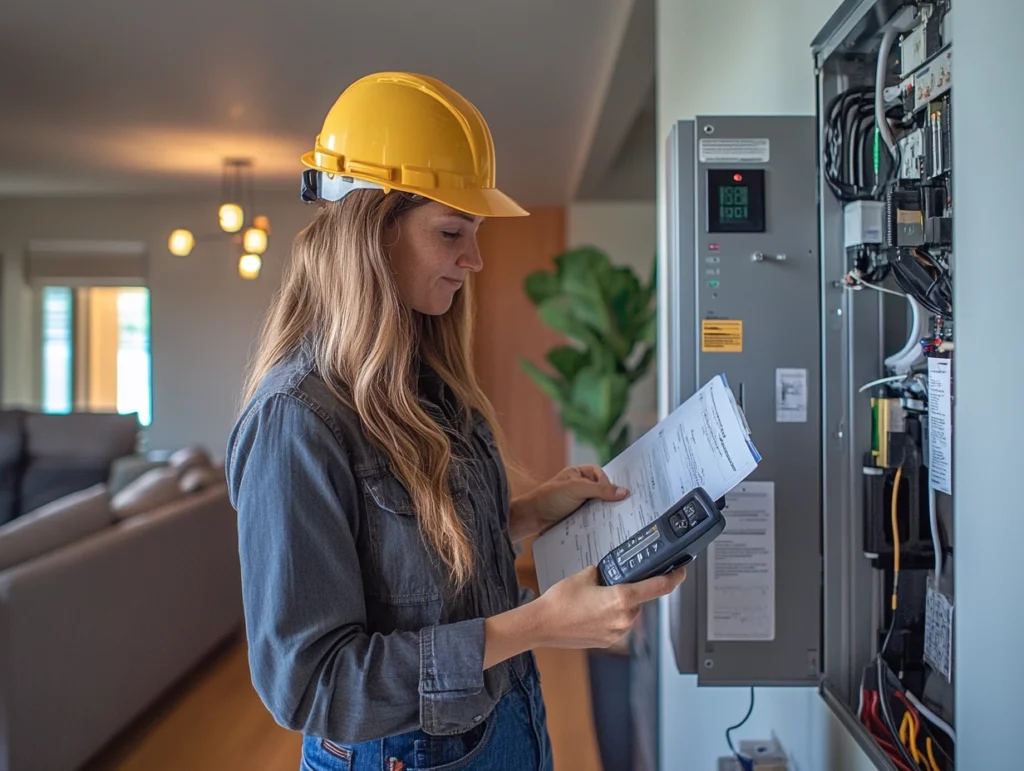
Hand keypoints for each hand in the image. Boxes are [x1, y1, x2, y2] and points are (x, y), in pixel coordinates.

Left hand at [510, 465, 628, 539]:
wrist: (532, 519)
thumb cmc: (549, 498)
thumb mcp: (576, 489)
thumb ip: (600, 490)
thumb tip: (624, 492)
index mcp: (578, 473)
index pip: (600, 475)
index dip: (609, 483)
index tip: (618, 495)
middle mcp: (580, 486)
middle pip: (602, 491)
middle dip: (609, 499)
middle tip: (623, 508)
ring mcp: (578, 502)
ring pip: (598, 505)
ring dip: (604, 511)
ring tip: (616, 519)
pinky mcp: (577, 516)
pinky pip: (592, 516)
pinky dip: (598, 521)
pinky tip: (604, 526)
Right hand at [532, 565, 686, 648]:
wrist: (542, 626)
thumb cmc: (560, 601)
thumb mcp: (585, 575)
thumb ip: (606, 572)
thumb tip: (613, 572)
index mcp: (621, 598)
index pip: (658, 587)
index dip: (674, 578)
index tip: (682, 571)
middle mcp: (624, 618)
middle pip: (641, 599)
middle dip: (631, 589)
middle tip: (611, 582)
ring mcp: (617, 632)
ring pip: (629, 611)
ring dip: (620, 603)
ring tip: (595, 598)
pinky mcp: (609, 641)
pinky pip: (618, 623)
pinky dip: (611, 615)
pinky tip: (592, 611)